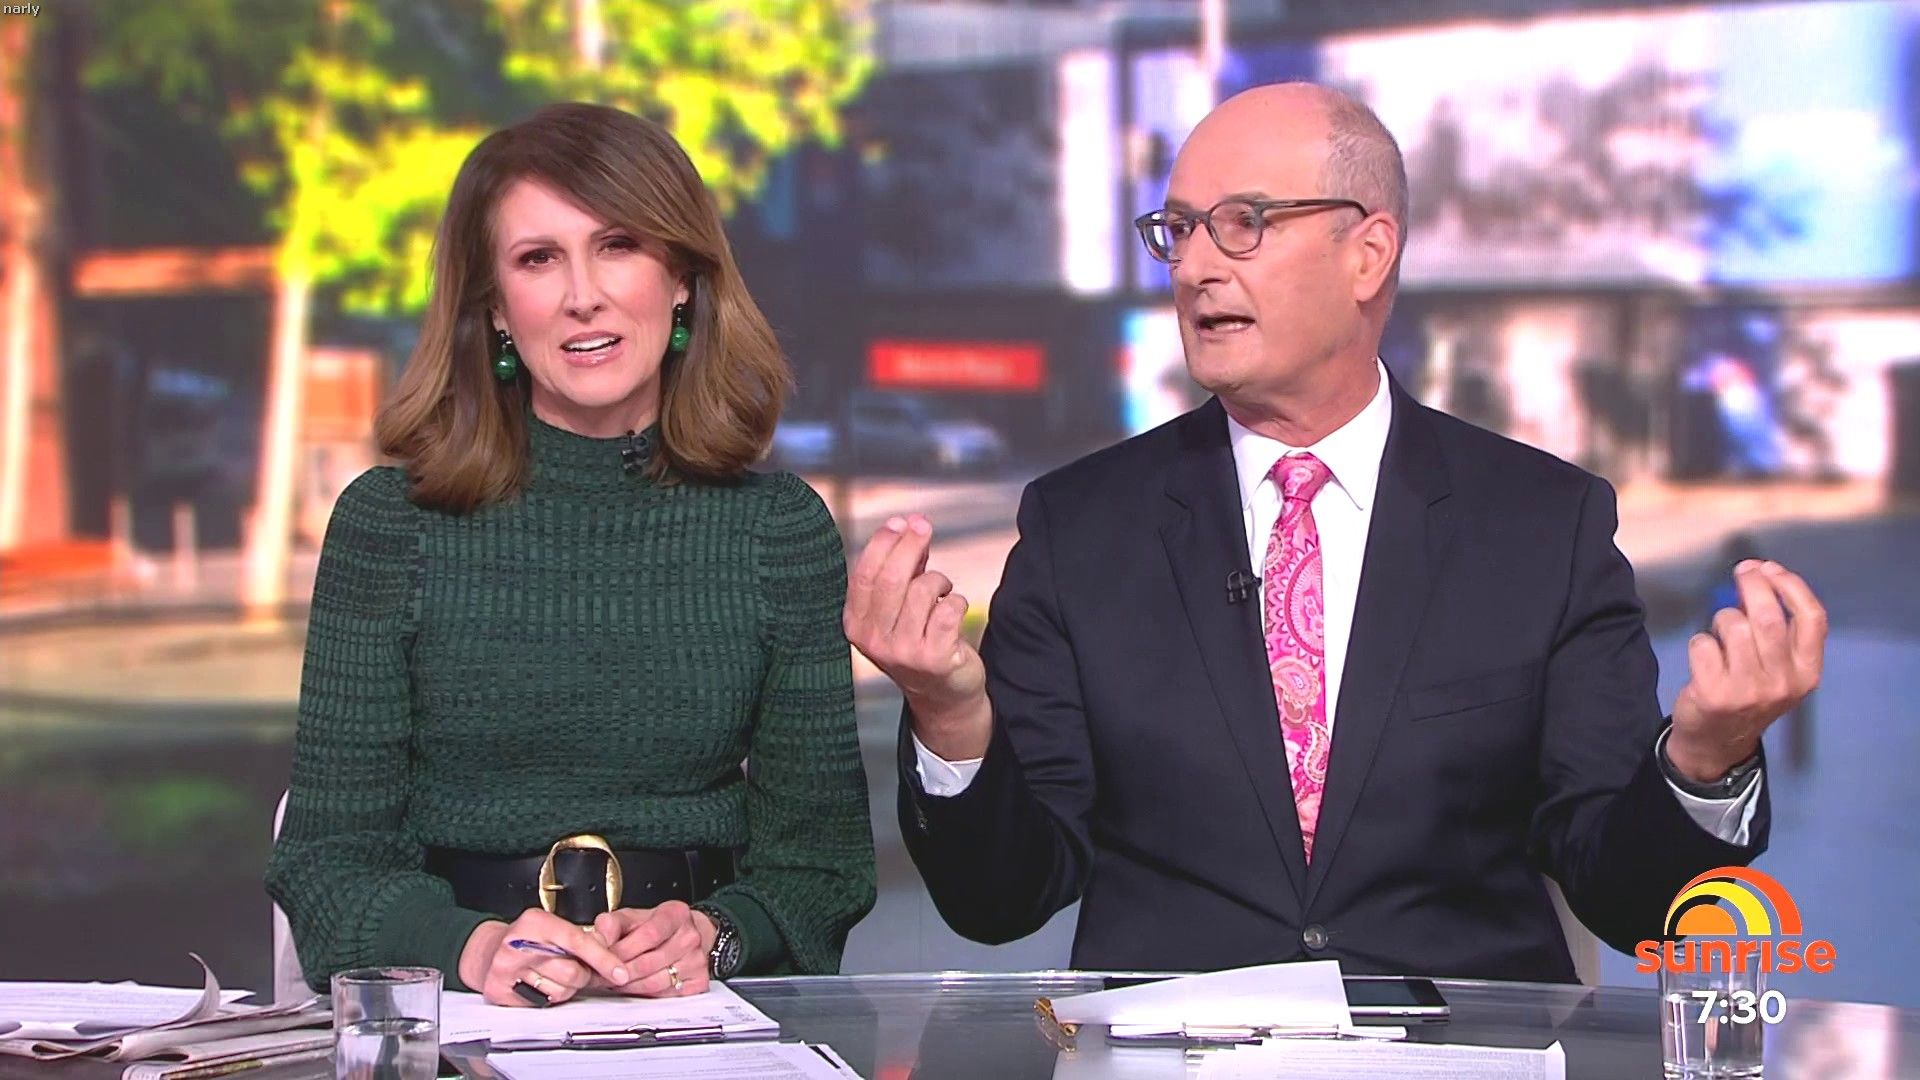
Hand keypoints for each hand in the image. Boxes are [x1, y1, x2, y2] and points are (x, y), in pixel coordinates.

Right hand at [457, 909, 631, 1006]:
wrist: (489, 952)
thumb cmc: (528, 939)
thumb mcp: (553, 928)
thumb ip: (582, 938)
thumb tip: (611, 956)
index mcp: (535, 922)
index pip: (577, 941)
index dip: (603, 959)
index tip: (620, 972)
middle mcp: (518, 944)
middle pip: (572, 972)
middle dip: (581, 975)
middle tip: (572, 968)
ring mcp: (506, 969)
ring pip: (559, 992)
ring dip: (564, 988)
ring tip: (551, 974)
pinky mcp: (500, 991)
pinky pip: (541, 1004)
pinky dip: (546, 997)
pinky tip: (538, 984)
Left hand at [589, 902, 713, 996]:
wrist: (685, 935)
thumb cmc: (655, 926)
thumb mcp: (631, 917)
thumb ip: (611, 925)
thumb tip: (596, 940)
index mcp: (675, 914)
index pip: (649, 935)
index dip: (622, 950)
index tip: (603, 959)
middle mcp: (690, 936)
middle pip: (649, 963)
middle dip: (619, 973)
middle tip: (601, 977)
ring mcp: (697, 960)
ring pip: (654, 983)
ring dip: (628, 987)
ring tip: (614, 983)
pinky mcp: (699, 981)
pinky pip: (665, 995)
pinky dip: (645, 995)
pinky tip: (634, 987)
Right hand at [844, 514, 990, 759]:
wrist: (941, 693)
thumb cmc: (917, 639)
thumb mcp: (897, 607)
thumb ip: (901, 567)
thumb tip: (909, 524)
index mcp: (855, 624)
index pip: (864, 575)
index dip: (883, 543)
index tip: (901, 522)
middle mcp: (873, 641)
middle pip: (892, 579)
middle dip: (911, 545)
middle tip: (925, 528)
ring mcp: (903, 652)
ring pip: (923, 591)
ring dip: (939, 581)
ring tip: (942, 590)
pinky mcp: (933, 659)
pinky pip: (949, 609)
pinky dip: (957, 600)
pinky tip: (954, 608)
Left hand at [1669, 559, 1825, 781]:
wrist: (1718, 742)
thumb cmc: (1750, 693)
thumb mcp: (1780, 670)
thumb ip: (1779, 631)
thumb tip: (1761, 576)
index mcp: (1807, 673)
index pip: (1812, 618)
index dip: (1791, 586)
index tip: (1770, 568)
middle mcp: (1783, 682)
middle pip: (1769, 616)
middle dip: (1753, 584)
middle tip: (1742, 572)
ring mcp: (1749, 690)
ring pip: (1734, 626)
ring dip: (1722, 620)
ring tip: (1721, 636)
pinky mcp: (1715, 694)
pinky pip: (1703, 644)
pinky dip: (1700, 642)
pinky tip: (1705, 658)